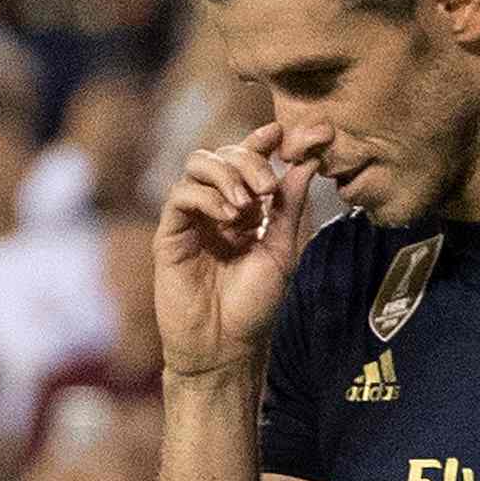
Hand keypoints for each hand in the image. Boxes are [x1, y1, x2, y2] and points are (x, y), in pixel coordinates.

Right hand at [152, 122, 318, 388]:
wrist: (225, 347)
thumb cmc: (255, 306)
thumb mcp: (283, 249)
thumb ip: (291, 204)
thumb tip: (309, 158)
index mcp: (247, 208)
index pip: (250, 158)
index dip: (264, 139)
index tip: (284, 133)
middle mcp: (217, 207)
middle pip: (225, 153)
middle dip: (250, 161)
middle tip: (267, 189)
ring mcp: (192, 219)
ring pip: (198, 164)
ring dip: (227, 174)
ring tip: (248, 204)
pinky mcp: (170, 234)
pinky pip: (181, 195)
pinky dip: (206, 196)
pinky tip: (229, 218)